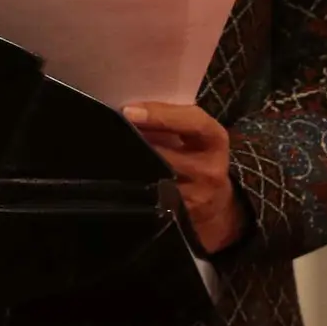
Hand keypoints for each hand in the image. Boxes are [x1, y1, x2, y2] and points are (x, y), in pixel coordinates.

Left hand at [122, 102, 245, 254]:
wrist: (216, 204)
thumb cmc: (198, 155)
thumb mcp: (196, 134)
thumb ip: (172, 119)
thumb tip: (129, 110)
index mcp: (215, 139)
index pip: (192, 122)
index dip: (160, 115)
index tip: (128, 111)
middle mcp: (210, 169)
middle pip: (165, 153)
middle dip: (135, 141)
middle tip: (110, 128)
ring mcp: (196, 196)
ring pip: (154, 177)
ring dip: (131, 162)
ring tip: (113, 150)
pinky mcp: (179, 215)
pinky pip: (151, 197)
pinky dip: (135, 183)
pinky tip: (123, 175)